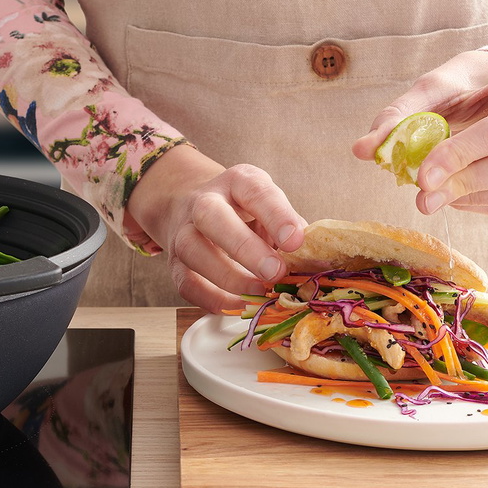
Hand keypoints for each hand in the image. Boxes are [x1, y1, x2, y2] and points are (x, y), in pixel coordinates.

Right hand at [126, 145, 306, 311]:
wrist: (193, 209)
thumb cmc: (244, 212)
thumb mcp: (270, 207)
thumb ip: (290, 229)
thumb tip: (312, 261)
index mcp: (237, 182)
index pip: (255, 191)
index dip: (276, 215)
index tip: (296, 241)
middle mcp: (204, 202)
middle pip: (212, 217)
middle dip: (244, 247)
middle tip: (275, 272)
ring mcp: (183, 232)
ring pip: (194, 252)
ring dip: (229, 278)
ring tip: (261, 293)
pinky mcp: (175, 264)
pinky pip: (188, 285)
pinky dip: (214, 300)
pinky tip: (240, 304)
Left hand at [353, 52, 487, 214]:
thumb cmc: (484, 77)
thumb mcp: (446, 80)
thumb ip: (406, 111)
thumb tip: (363, 150)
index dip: (460, 156)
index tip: (420, 175)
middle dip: (465, 184)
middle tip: (421, 196)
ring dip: (473, 198)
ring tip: (434, 196)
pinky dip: (483, 203)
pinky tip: (456, 195)